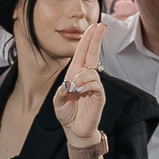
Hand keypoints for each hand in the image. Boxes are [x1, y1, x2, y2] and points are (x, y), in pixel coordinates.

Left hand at [52, 23, 106, 144]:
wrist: (75, 132)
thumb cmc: (67, 115)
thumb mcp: (58, 102)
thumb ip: (60, 92)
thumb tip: (68, 84)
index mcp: (75, 75)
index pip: (83, 53)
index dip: (88, 40)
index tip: (93, 26)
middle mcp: (86, 77)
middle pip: (93, 54)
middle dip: (95, 40)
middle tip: (100, 26)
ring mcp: (94, 86)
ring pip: (91, 71)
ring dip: (81, 77)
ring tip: (74, 90)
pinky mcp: (99, 96)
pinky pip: (95, 84)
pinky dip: (86, 85)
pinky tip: (79, 91)